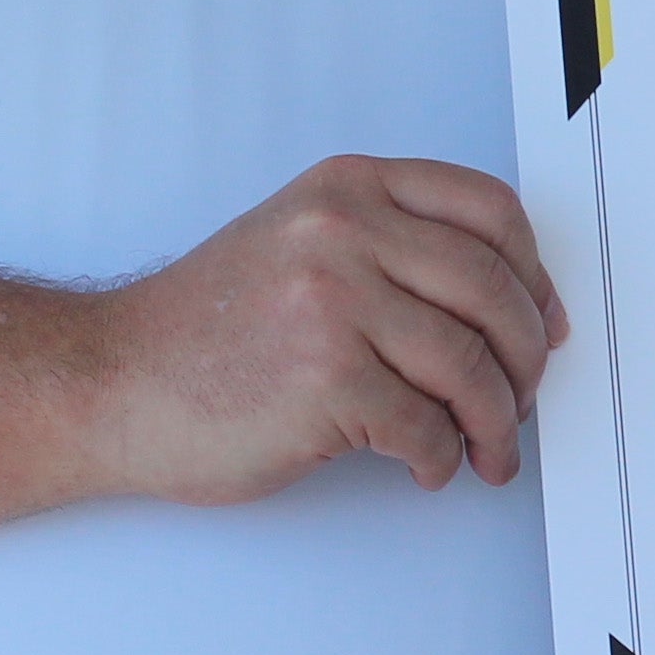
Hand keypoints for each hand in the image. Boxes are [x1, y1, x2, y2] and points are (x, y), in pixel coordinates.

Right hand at [83, 154, 565, 502]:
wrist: (110, 381)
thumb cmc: (207, 326)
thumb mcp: (301, 239)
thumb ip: (392, 244)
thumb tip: (508, 301)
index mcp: (351, 189)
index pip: (489, 210)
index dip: (534, 272)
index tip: (544, 320)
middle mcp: (346, 233)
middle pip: (492, 289)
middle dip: (526, 355)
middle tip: (527, 396)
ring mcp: (335, 305)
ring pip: (468, 364)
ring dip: (496, 419)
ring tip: (491, 447)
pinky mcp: (324, 382)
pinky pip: (423, 425)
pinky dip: (442, 455)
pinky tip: (431, 465)